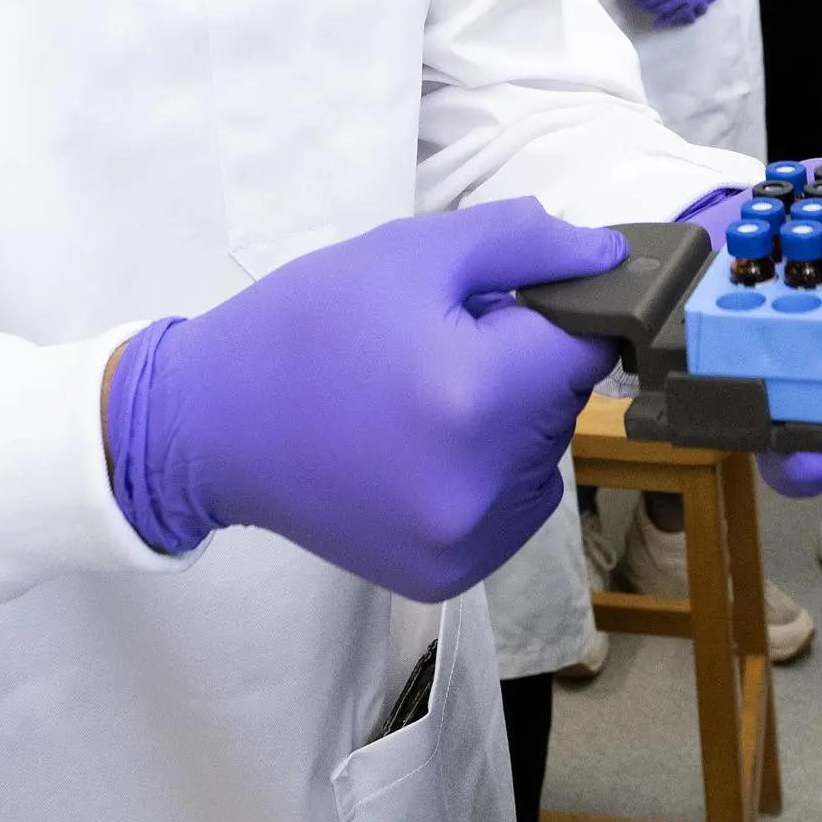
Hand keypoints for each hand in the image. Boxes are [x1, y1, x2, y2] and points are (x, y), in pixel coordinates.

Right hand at [105, 202, 621, 596]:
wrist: (210, 426)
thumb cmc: (306, 324)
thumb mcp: (410, 252)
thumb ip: (524, 244)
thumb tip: (611, 260)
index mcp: (476, 395)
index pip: (588, 343)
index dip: (562, 310)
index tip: (517, 302)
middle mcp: (483, 484)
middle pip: (565, 401)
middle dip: (526, 364)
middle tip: (443, 344)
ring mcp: (468, 542)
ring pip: (544, 456)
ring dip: (512, 422)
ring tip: (426, 397)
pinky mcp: (449, 576)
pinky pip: (512, 508)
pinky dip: (489, 474)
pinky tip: (424, 448)